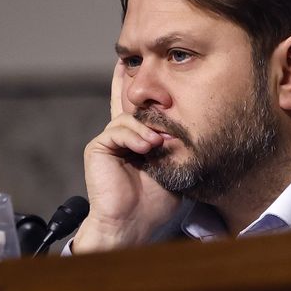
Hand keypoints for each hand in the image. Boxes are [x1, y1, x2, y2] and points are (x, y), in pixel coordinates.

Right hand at [72, 64, 181, 252]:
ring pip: (129, 117)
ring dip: (147, 129)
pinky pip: (116, 129)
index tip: (149, 67)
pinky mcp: (98, 147)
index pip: (141, 109)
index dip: (143, 87)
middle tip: (165, 115)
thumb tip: (192, 126)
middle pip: (133, 105)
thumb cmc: (156, 202)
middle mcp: (123, 136)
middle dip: (149, 103)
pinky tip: (146, 147)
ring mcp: (110, 140)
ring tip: (158, 144)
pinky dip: (133, 136)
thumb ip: (179, 147)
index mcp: (140, 140)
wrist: (134, 223)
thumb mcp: (175, 169)